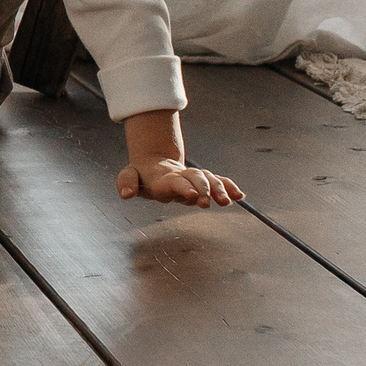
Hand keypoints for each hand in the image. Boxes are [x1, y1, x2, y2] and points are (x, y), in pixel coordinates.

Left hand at [116, 156, 242, 206]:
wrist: (154, 162)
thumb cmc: (141, 174)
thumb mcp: (128, 175)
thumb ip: (126, 182)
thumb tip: (126, 193)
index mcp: (165, 177)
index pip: (177, 182)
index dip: (185, 188)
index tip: (194, 196)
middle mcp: (183, 175)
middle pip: (197, 178)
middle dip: (205, 189)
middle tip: (209, 203)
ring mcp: (194, 177)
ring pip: (211, 179)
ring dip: (220, 189)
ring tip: (229, 201)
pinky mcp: (203, 181)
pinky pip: (219, 181)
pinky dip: (229, 187)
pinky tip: (239, 196)